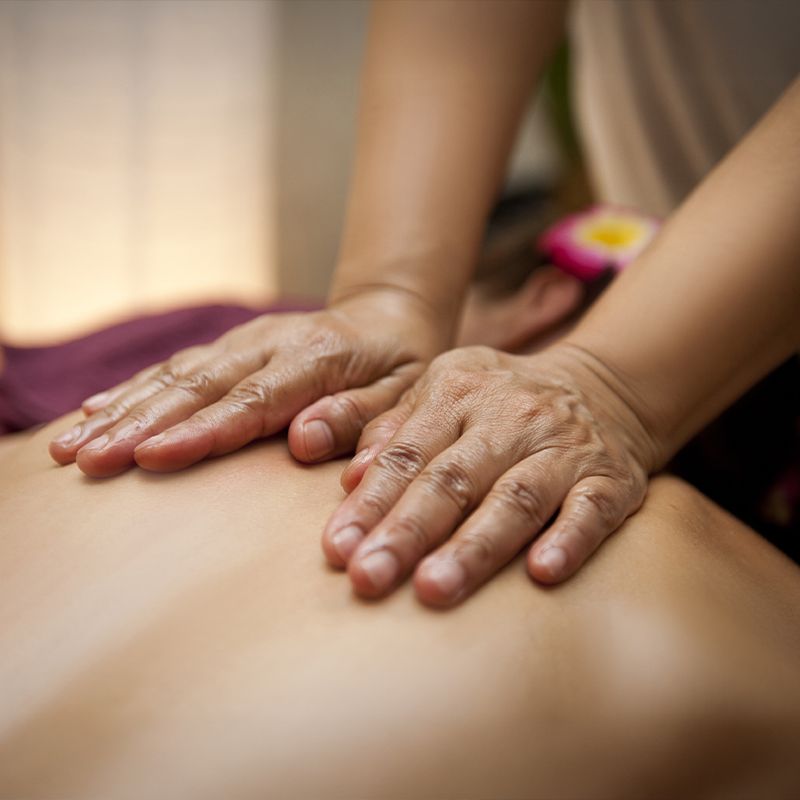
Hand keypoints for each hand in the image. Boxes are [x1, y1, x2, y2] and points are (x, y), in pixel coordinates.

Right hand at [49, 291, 443, 476]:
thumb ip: (360, 416)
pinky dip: (134, 387)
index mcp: (317, 360)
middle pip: (198, 386)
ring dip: (122, 409)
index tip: (151, 457)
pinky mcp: (233, 344)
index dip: (201, 431)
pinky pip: (177, 364)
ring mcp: (247, 341)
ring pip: (176, 374)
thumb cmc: (401, 366)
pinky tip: (95, 408)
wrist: (388, 316)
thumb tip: (302, 440)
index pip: (252, 402)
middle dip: (139, 424)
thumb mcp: (404, 394)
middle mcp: (272, 344)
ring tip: (71, 445)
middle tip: (87, 459)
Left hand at [321, 343, 660, 605]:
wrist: (601, 387)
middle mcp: (509, 419)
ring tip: (434, 589)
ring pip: (515, 499)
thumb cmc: (500, 401)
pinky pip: (592, 509)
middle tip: (368, 578)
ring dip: (474, 546)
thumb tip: (349, 478)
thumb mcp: (443, 391)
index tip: (338, 549)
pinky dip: (569, 539)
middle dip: (407, 532)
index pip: (406, 454)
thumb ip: (393, 428)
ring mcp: (563, 449)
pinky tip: (542, 573)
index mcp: (457, 394)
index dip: (371, 502)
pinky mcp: (610, 479)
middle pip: (453, 480)